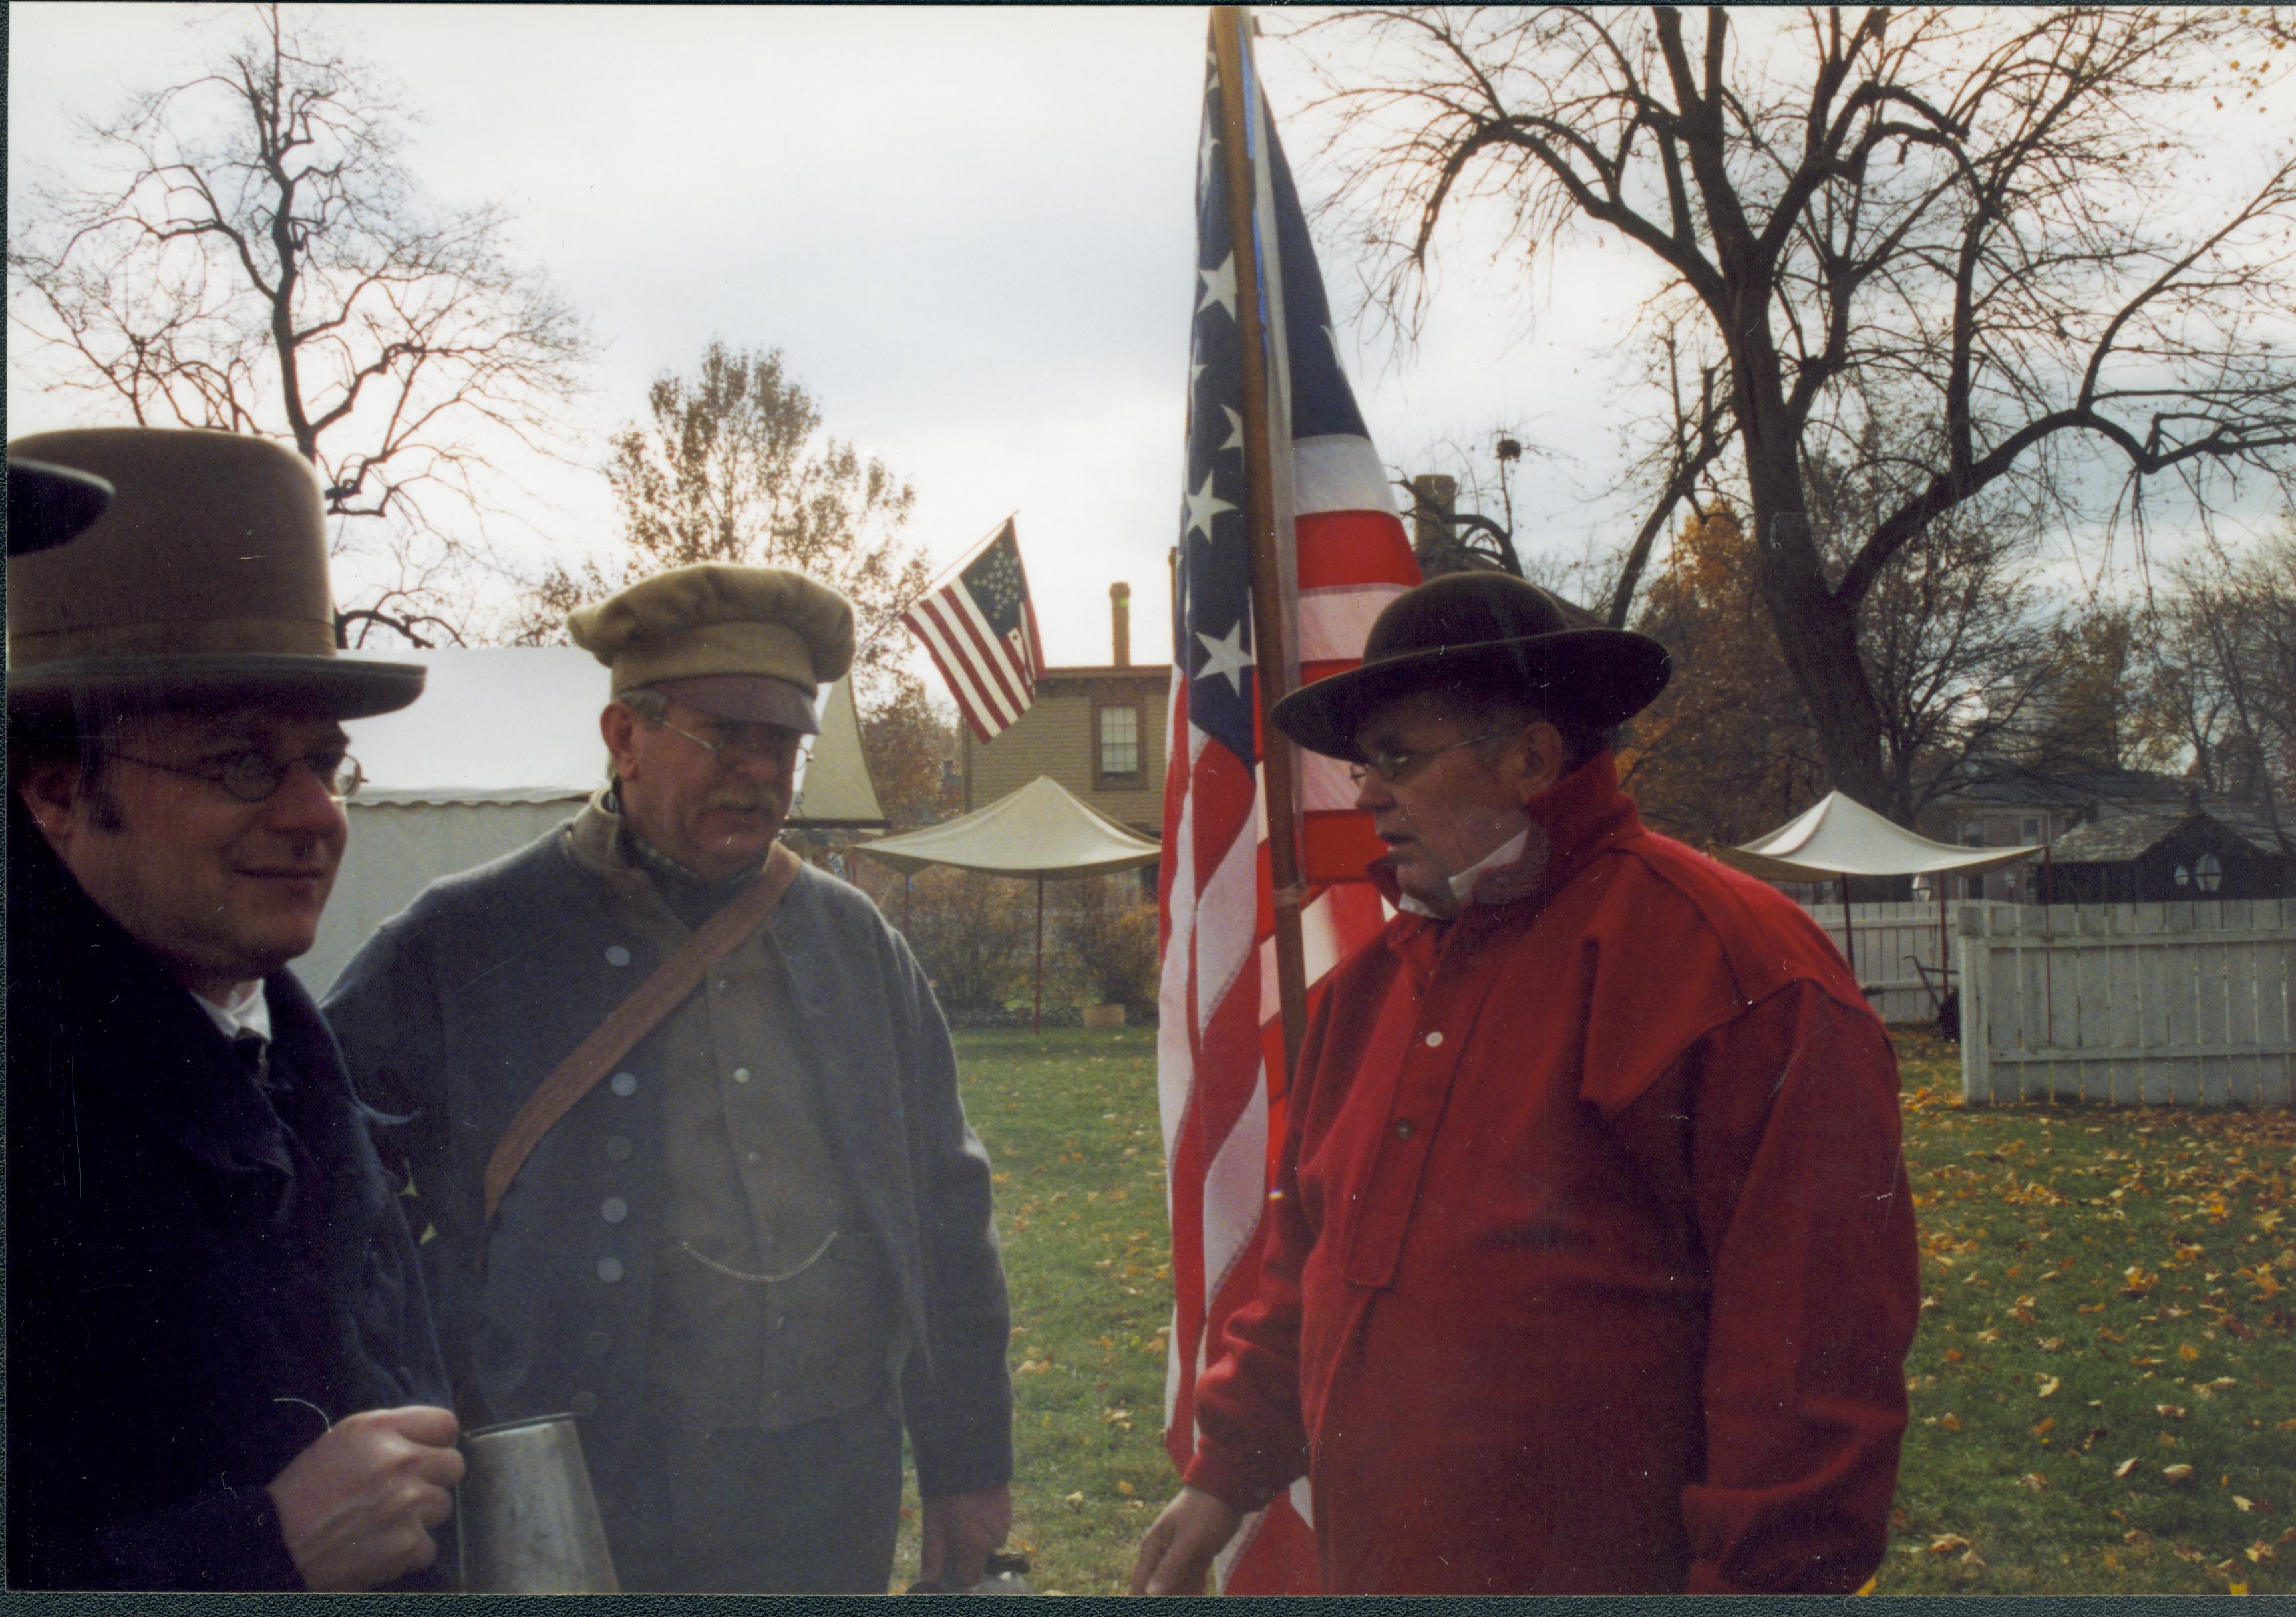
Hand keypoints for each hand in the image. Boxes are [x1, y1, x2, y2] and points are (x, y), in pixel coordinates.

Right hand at [265, 1405, 463, 1591]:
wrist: (274, 1546)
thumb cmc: (303, 1493)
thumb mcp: (342, 1442)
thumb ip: (389, 1435)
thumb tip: (428, 1443)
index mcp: (380, 1430)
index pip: (445, 1425)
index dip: (436, 1443)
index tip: (424, 1456)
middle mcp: (400, 1461)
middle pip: (453, 1466)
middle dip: (432, 1481)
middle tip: (403, 1494)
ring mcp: (407, 1504)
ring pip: (442, 1507)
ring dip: (420, 1518)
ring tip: (383, 1523)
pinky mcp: (407, 1544)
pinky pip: (429, 1547)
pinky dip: (409, 1554)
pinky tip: (379, 1549)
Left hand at [921, 1483, 1011, 1589]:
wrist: (970, 1457)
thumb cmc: (947, 1492)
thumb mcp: (933, 1523)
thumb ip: (933, 1555)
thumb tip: (929, 1580)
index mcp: (974, 1547)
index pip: (970, 1579)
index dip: (959, 1574)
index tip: (950, 1562)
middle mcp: (993, 1541)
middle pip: (979, 1560)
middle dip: (968, 1552)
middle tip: (953, 1530)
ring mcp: (1004, 1525)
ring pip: (989, 1542)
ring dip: (979, 1536)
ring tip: (964, 1513)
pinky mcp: (1009, 1511)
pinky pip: (997, 1527)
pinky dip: (987, 1522)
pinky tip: (975, 1505)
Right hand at [1130, 1485, 1242, 1594]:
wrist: (1227, 1491)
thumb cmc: (1204, 1512)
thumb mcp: (1189, 1541)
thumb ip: (1170, 1567)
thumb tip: (1150, 1593)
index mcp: (1153, 1548)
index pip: (1140, 1584)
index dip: (1143, 1600)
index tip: (1157, 1605)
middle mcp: (1162, 1554)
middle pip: (1158, 1588)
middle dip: (1169, 1596)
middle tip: (1186, 1595)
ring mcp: (1179, 1556)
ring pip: (1176, 1586)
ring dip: (1184, 1594)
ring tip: (1196, 1593)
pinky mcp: (1195, 1557)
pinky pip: (1191, 1580)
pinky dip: (1195, 1588)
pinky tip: (1201, 1591)